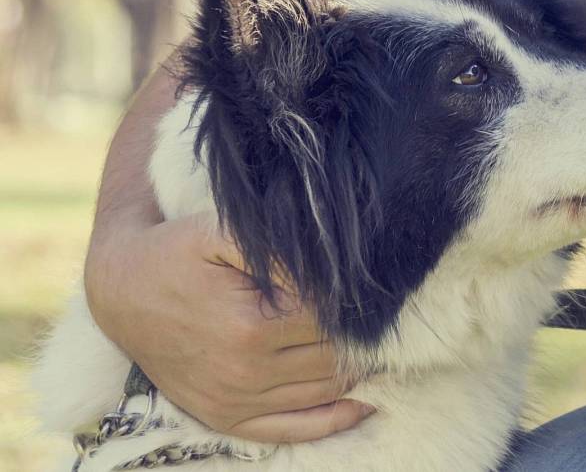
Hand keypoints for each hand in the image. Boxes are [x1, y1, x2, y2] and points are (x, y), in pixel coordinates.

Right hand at [82, 65, 369, 441]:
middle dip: (365, 335)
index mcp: (251, 325)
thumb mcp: (221, 232)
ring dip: (359, 370)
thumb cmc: (176, 251)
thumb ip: (278, 247)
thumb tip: (332, 266)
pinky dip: (335, 418)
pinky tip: (364, 399)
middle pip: (336, 356)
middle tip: (389, 314)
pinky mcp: (227, 417)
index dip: (359, 302)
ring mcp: (236, 400)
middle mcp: (245, 371)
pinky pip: (293, 429)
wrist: (120, 289)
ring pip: (324, 391)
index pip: (333, 318)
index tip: (377, 286)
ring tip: (383, 345)